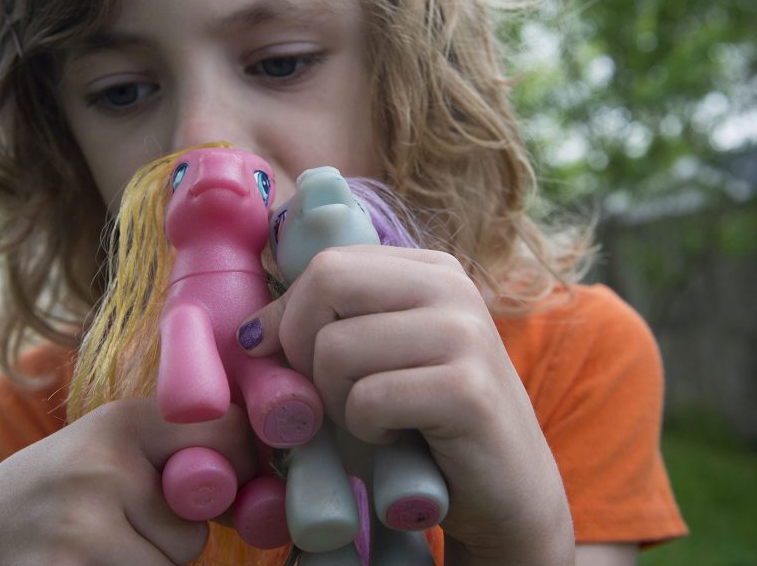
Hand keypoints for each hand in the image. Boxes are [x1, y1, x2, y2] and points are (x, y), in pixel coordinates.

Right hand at [0, 399, 256, 565]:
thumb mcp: (102, 448)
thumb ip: (171, 452)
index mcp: (118, 424)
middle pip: (193, 534)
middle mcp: (100, 470)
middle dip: (167, 544)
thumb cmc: (52, 497)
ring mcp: (80, 533)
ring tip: (90, 553)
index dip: (236, 469)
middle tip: (111, 531)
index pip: (227, 435)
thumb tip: (263, 479)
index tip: (215, 487)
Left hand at [240, 245, 573, 564]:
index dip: (291, 316)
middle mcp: (451, 287)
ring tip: (374, 420)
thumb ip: (324, 330)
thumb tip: (250, 334)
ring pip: (337, 348)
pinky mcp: (468, 390)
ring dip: (336, 401)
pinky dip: (366, 431)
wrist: (507, 491)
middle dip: (303, 349)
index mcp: (429, 270)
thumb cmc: (423, 424)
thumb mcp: (374, 362)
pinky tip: (398, 438)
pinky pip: (368, 400)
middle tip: (330, 395)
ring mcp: (465, 333)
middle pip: (327, 284)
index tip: (292, 363)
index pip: (326, 265)